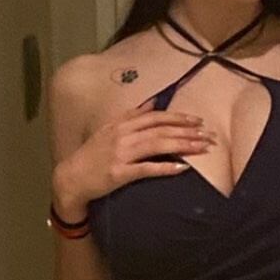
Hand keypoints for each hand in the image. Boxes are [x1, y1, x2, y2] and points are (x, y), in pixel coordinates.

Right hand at [52, 102, 216, 214]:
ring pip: (158, 145)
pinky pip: (147, 168)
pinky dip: (166, 167)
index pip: (156, 117)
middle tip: (209, 135)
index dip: (179, 118)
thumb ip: (132, 115)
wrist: (71, 177)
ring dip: (183, 145)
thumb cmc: (92, 154)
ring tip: (202, 148)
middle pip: (161, 130)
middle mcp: (122, 135)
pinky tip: (183, 167)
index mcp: (122, 124)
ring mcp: (121, 154)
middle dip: (188, 131)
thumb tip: (153, 102)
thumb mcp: (109, 129)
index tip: (198, 121)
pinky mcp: (119, 173)